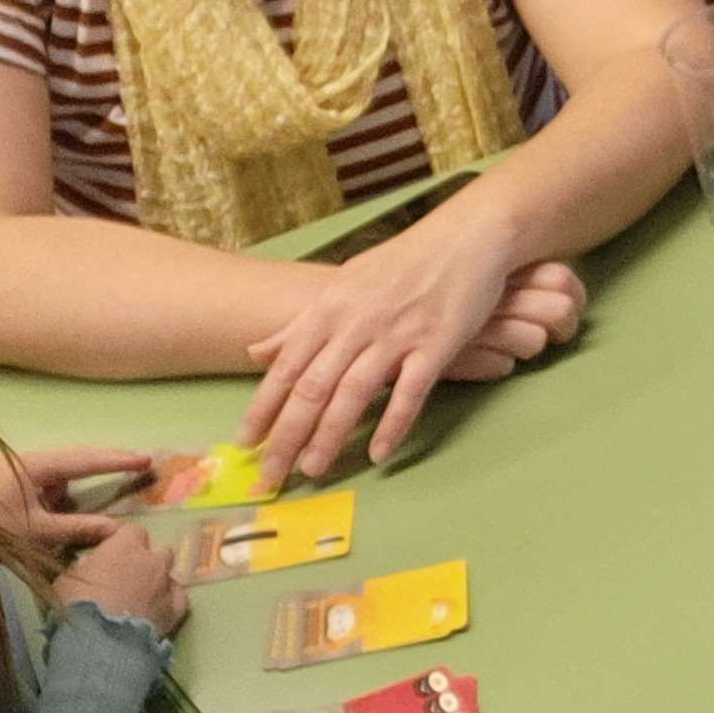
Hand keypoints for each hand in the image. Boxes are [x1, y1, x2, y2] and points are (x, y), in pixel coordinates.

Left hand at [0, 444, 154, 553]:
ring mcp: (15, 470)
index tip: (145, 459)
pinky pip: (44, 481)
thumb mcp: (35, 532)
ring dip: (81, 477)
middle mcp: (26, 460)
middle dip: (106, 461)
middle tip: (139, 462)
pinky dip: (61, 490)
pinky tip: (67, 503)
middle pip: (75, 456)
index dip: (117, 460)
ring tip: (109, 479)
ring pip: (59, 469)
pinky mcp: (7, 483)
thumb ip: (77, 528)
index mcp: (35, 465)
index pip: (85, 459)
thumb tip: (117, 530)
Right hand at [52, 519, 186, 636]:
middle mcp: (152, 559)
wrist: (100, 641)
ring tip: (144, 597)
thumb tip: (90, 563)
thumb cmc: (77, 605)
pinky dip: (170, 602)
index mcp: (125, 546)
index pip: (132, 531)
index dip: (124, 542)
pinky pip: (180, 598)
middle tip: (129, 577)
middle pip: (158, 550)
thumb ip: (83, 566)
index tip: (113, 556)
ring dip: (159, 580)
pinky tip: (159, 611)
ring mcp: (167, 583)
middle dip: (147, 560)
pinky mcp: (177, 608)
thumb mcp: (66, 580)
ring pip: (171, 573)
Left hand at [239, 198, 583, 487]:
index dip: (262, 409)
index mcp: (330, 309)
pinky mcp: (437, 344)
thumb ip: (302, 324)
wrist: (468, 235)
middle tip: (271, 476)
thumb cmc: (406, 261)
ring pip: (353, 393)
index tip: (245, 445)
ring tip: (313, 470)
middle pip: (312, 387)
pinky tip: (379, 454)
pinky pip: (411, 391)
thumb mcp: (345, 284)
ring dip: (330, 435)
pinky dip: (393, 424)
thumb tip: (256, 352)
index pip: (286, 368)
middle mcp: (356, 324)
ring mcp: (397, 334)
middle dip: (287, 436)